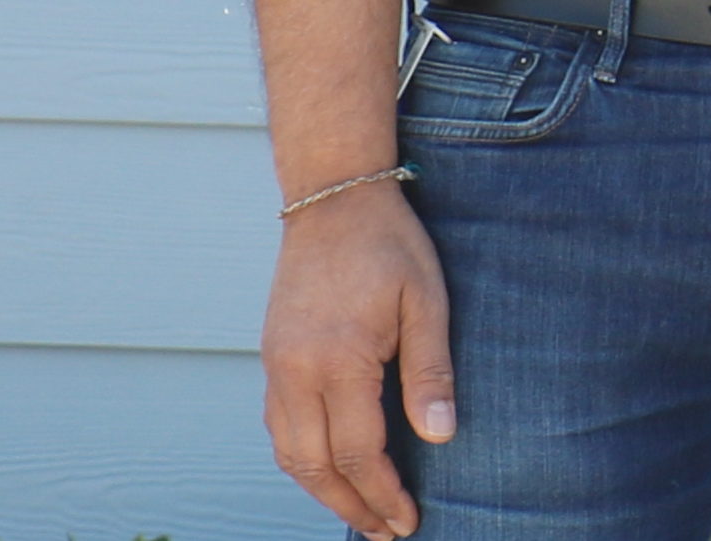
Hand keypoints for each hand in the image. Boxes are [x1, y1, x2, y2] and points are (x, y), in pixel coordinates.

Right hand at [263, 176, 456, 537]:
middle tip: (385, 531)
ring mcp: (275, 366)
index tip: (406, 520)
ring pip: (287, 452)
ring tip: (360, 512)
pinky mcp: (270, 358)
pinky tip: (328, 469)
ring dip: (320, 489)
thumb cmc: (391, 248)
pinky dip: (300, 459)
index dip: (382, 492)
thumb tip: (440, 436)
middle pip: (313, 465)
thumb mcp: (428, 303)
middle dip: (350, 505)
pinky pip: (278, 426)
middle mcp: (294, 371)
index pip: (357, 451)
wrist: (333, 202)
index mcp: (337, 360)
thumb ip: (431, 373)